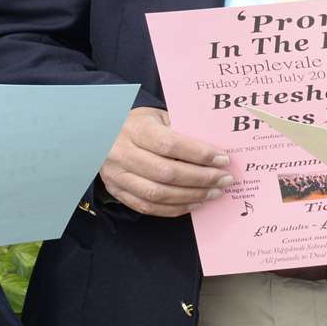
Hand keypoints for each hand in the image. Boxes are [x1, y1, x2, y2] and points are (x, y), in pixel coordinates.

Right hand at [99, 107, 231, 216]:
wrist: (101, 135)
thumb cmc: (138, 124)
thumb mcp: (157, 117)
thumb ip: (181, 129)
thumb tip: (215, 147)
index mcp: (135, 129)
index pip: (170, 144)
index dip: (199, 154)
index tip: (223, 159)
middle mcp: (122, 153)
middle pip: (167, 172)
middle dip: (201, 178)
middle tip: (225, 179)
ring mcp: (118, 176)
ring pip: (158, 194)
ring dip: (192, 196)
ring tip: (214, 193)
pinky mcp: (118, 193)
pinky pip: (149, 207)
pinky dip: (175, 208)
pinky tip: (195, 203)